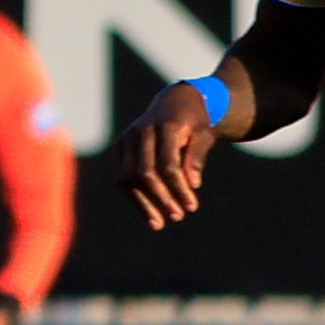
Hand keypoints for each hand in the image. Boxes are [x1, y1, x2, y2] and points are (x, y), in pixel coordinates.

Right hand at [114, 82, 219, 227]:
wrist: (174, 101)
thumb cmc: (194, 121)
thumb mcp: (204, 135)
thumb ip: (197, 157)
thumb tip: (193, 184)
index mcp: (165, 126)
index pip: (168, 165)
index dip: (179, 188)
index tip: (192, 206)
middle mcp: (141, 131)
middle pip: (145, 173)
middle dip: (162, 198)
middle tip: (178, 216)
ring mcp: (127, 137)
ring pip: (128, 176)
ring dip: (143, 202)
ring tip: (159, 223)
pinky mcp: (120, 145)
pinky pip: (123, 175)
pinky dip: (134, 196)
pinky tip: (148, 213)